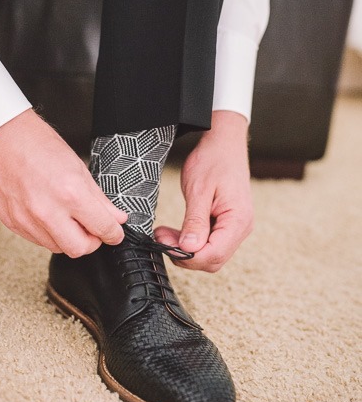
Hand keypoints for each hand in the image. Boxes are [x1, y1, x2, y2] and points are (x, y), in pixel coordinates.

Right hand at [0, 109, 126, 255]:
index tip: (114, 233)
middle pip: (79, 248)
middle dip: (91, 241)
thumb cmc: (37, 144)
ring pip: (57, 247)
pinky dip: (48, 233)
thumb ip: (98, 198)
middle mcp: (47, 210)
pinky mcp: (12, 222)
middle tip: (92, 228)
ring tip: (67, 216)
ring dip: (68, 237)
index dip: (113, 233)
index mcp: (69, 192)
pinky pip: (37, 240)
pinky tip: (49, 214)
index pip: (102, 228)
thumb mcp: (78, 166)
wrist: (1, 136)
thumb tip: (116, 217)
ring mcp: (27, 219)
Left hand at [155, 110, 252, 271]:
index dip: (188, 256)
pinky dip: (191, 241)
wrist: (224, 143)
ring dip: (186, 249)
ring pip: (210, 253)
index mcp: (238, 220)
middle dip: (185, 254)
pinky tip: (174, 232)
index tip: (165, 245)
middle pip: (212, 259)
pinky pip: (210, 242)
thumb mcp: (199, 189)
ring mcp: (235, 227)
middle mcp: (241, 227)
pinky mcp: (227, 223)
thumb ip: (195, 221)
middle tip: (160, 238)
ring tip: (163, 234)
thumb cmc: (213, 160)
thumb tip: (189, 248)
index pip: (214, 254)